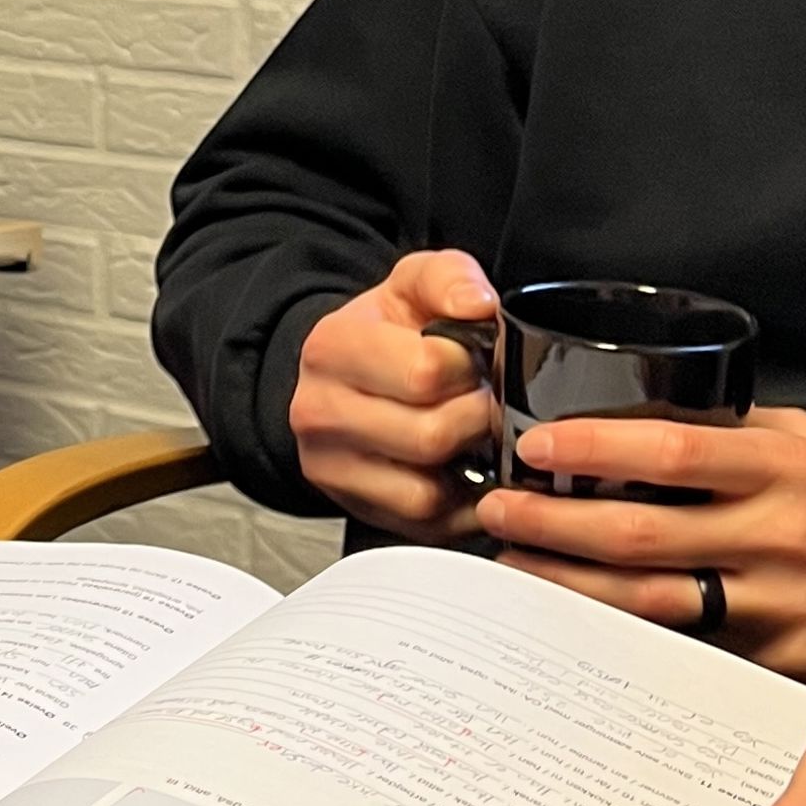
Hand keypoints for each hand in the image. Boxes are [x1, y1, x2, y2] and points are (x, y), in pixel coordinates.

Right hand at [289, 251, 498, 542]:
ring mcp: (331, 469)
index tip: (476, 361)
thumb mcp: (414, 283)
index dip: (470, 367)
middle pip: (429, 436)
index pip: (425, 371)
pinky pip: (426, 526)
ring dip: (467, 467)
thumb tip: (477, 305)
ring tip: (473, 434)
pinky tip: (463, 468)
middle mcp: (319, 412)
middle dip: (476, 418)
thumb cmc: (388, 330)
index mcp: (331, 347)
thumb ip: (449, 278)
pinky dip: (458, 504)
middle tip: (486, 401)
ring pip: (425, 493)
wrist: (343, 374)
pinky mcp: (356, 510)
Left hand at [478, 407, 805, 684]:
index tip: (532, 448)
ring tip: (512, 569)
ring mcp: (783, 606)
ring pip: (651, 602)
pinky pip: (688, 652)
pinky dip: (626, 639)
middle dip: (554, 524)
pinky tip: (578, 627)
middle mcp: (783, 533)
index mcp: (788, 464)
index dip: (593, 449)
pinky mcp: (785, 666)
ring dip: (570, 586)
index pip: (671, 449)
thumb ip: (736, 437)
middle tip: (493, 513)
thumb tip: (637, 421)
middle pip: (642, 532)